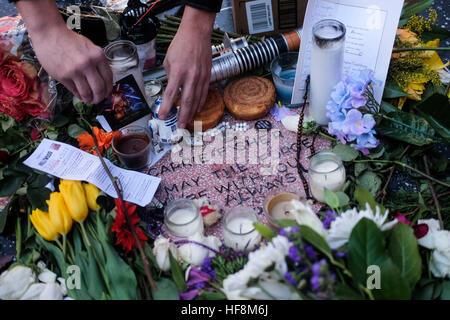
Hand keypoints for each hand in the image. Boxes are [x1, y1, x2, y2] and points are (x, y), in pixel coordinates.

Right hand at [31, 27, 112, 103]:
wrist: (49, 33)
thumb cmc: (70, 40)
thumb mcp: (90, 47)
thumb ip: (98, 62)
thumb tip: (104, 81)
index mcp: (98, 56)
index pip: (108, 78)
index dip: (108, 89)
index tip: (107, 93)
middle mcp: (88, 64)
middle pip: (99, 89)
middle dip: (100, 97)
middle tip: (98, 100)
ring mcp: (75, 71)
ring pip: (87, 93)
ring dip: (90, 99)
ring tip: (90, 100)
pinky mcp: (63, 76)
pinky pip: (75, 91)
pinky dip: (79, 95)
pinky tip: (80, 95)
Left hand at [159, 6, 214, 127]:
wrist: (197, 33)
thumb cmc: (181, 44)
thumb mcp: (168, 60)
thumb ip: (169, 76)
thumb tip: (171, 89)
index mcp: (178, 71)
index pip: (171, 94)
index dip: (166, 107)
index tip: (161, 116)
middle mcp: (191, 76)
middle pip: (187, 101)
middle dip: (183, 115)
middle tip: (179, 126)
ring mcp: (201, 77)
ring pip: (197, 100)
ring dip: (192, 113)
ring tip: (187, 122)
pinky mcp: (208, 76)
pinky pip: (204, 93)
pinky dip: (200, 103)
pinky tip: (197, 110)